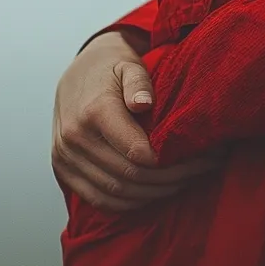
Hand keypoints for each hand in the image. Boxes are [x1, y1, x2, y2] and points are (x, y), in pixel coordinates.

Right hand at [52, 31, 218, 210]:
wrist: (77, 71)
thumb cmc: (112, 66)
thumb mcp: (129, 64)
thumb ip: (139, 83)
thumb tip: (143, 104)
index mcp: (94, 112)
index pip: (135, 151)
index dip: (168, 160)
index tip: (199, 156)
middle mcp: (75, 139)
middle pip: (128, 175)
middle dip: (170, 178)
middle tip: (202, 169)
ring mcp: (65, 158)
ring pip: (115, 192)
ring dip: (154, 193)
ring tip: (185, 181)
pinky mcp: (62, 170)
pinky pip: (98, 198)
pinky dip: (129, 201)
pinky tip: (155, 191)